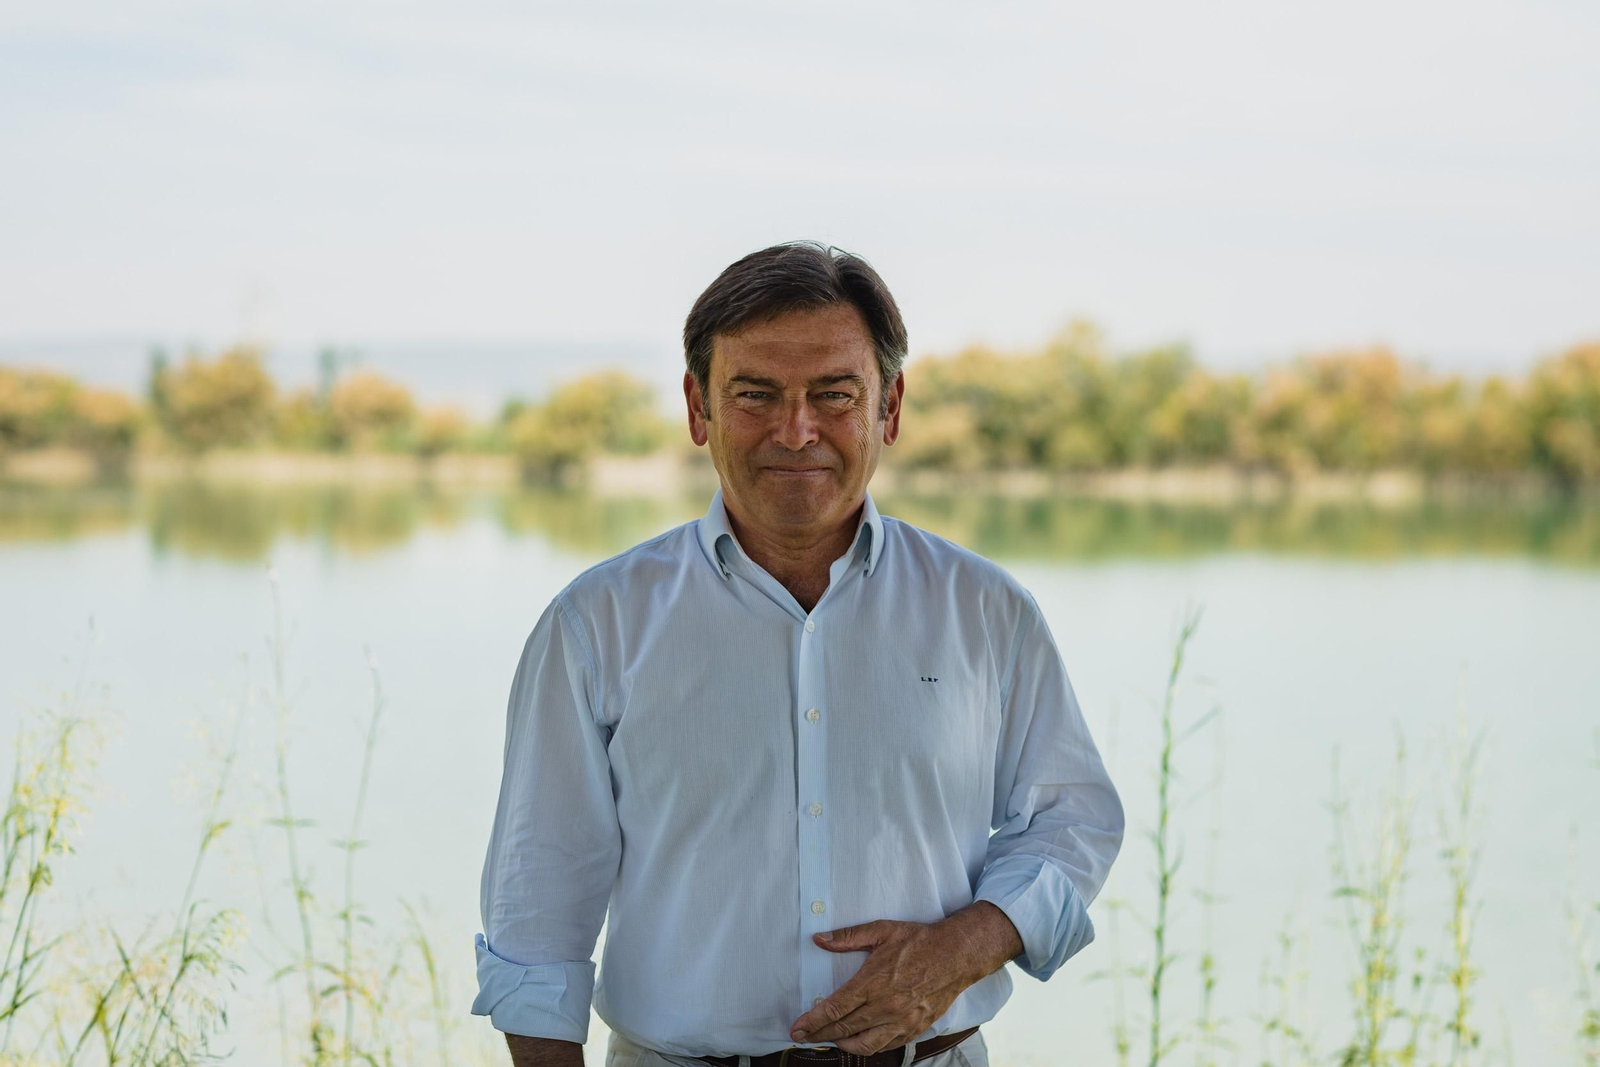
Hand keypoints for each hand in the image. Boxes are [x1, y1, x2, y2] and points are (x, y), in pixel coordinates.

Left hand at [788, 904, 1020, 1054]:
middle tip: (802, 1037)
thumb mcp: (882, 930)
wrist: (956, 955)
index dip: (813, 1021)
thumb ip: (847, 937)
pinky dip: (868, 1047)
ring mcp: (901, 1021)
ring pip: (864, 1045)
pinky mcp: (914, 1028)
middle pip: (844, 1029)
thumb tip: (818, 939)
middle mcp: (886, 1006)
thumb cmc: (918, 941)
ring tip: (830, 1039)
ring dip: (843, 1044)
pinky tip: (859, 1041)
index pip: (835, 1008)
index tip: (796, 1028)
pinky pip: (886, 1046)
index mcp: (874, 982)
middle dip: (819, 1035)